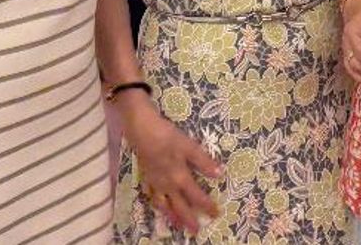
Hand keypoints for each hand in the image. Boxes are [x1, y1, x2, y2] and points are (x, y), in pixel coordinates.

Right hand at [121, 100, 221, 233]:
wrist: (141, 130)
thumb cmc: (167, 136)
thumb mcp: (189, 146)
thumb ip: (204, 162)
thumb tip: (220, 174)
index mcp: (180, 178)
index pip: (197, 196)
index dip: (207, 206)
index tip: (215, 214)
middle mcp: (167, 185)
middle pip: (179, 207)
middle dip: (188, 219)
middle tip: (195, 231)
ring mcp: (155, 182)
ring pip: (164, 205)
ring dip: (171, 217)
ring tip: (177, 226)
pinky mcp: (146, 176)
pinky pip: (152, 196)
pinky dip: (157, 204)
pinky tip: (158, 205)